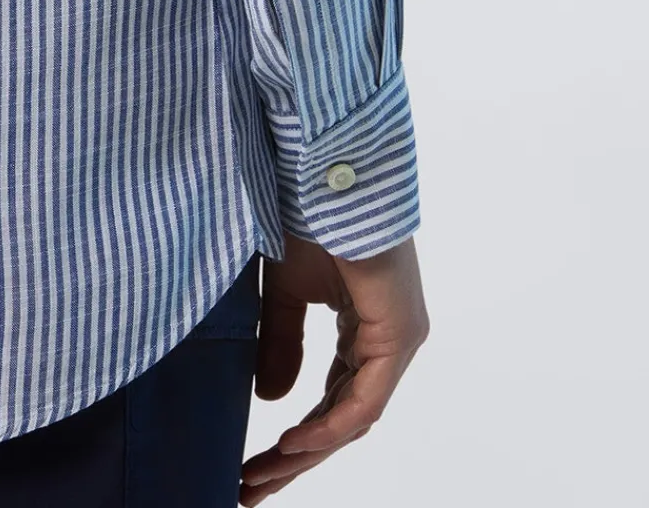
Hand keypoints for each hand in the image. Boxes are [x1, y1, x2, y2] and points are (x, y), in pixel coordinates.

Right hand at [240, 232, 427, 500]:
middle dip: (292, 460)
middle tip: (250, 489)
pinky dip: (327, 426)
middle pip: (338, 421)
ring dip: (303, 453)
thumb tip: (274, 401)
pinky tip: (291, 442)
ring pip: (350, 420)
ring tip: (259, 477)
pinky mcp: (399, 336)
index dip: (292, 441)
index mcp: (362, 331)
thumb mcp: (283, 292)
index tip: (250, 466)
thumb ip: (280, 343)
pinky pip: (363, 401)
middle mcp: (385, 343)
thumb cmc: (307, 215)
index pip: (329, 402)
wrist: (325, 171)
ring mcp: (397, 342)